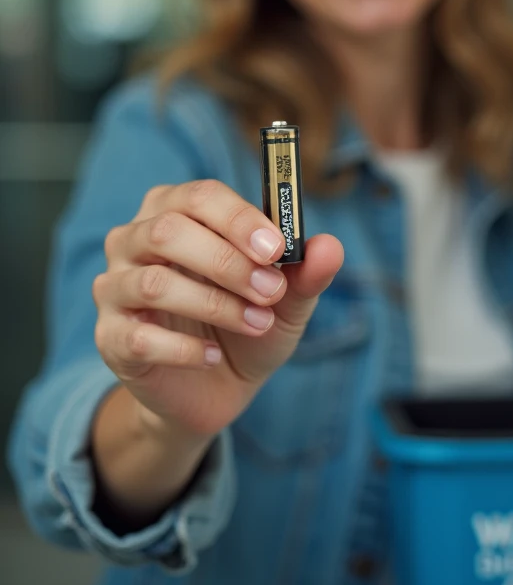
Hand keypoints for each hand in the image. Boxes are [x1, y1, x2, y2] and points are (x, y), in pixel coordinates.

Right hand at [92, 179, 343, 440]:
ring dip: (216, 305)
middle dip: (228, 262)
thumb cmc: (247, 322)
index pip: (199, 196)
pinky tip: (213, 357)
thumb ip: (306, 272)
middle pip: (168, 230)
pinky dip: (185, 349)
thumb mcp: (286, 299)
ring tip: (257, 324)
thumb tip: (330, 246)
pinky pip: (140, 337)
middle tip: (270, 290)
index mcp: (175, 210)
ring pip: (154, 282)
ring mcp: (115, 288)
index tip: (277, 248)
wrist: (215, 388)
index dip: (239, 218)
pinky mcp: (110, 337)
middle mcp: (134, 239)